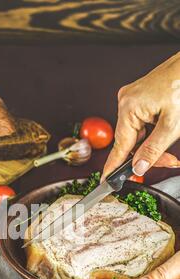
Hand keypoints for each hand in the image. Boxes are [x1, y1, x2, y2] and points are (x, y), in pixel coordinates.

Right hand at [102, 52, 179, 180]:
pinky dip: (153, 133)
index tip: (106, 181)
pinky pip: (142, 123)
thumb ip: (153, 150)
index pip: (120, 145)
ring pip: (138, 133)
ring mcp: (132, 98)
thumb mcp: (172, 126)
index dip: (113, 166)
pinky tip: (165, 134)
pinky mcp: (141, 98)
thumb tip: (138, 167)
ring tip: (171, 150)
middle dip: (148, 154)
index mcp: (129, 107)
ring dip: (153, 144)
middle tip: (168, 162)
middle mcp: (126, 101)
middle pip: (131, 140)